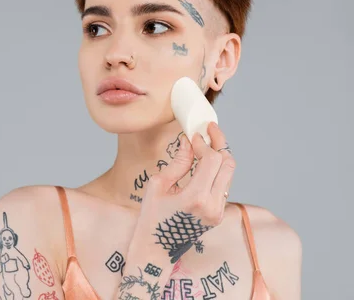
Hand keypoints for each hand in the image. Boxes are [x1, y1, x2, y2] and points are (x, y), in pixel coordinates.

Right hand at [139, 122, 235, 261]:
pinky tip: (204, 162)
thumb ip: (178, 162)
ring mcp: (218, 212)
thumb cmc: (151, 218)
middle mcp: (212, 205)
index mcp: (195, 198)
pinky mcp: (218, 214)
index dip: (204, 143)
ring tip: (207, 143)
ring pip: (230, 174)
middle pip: (228, 164)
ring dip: (220, 156)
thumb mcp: (158, 186)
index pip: (211, 160)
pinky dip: (217, 170)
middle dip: (219, 143)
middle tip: (209, 130)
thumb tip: (189, 141)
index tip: (193, 134)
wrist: (156, 250)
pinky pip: (224, 185)